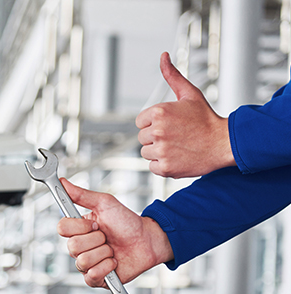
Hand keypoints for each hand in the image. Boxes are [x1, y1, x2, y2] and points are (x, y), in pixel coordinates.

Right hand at [57, 178, 172, 287]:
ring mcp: (87, 263)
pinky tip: (114, 261)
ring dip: (103, 253)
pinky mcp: (96, 278)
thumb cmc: (127, 221)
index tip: (96, 223)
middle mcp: (80, 246)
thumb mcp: (105, 203)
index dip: (79, 227)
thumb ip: (81, 195)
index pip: (61, 228)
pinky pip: (91, 276)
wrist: (147, 240)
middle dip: (96, 240)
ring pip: (82, 261)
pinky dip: (106, 267)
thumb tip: (62, 182)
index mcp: (78, 228)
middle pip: (72, 246)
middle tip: (107, 236)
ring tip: (112, 249)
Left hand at [136, 52, 234, 177]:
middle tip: (175, 136)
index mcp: (159, 112)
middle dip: (155, 138)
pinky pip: (152, 167)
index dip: (152, 124)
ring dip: (158, 152)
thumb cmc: (206, 119)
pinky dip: (162, 165)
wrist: (223, 143)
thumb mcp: (189, 93)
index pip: (140, 122)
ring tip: (177, 146)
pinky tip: (177, 157)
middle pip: (142, 138)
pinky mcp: (165, 168)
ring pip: (146, 153)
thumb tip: (163, 56)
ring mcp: (161, 150)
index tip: (168, 125)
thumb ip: (172, 76)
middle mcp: (157, 131)